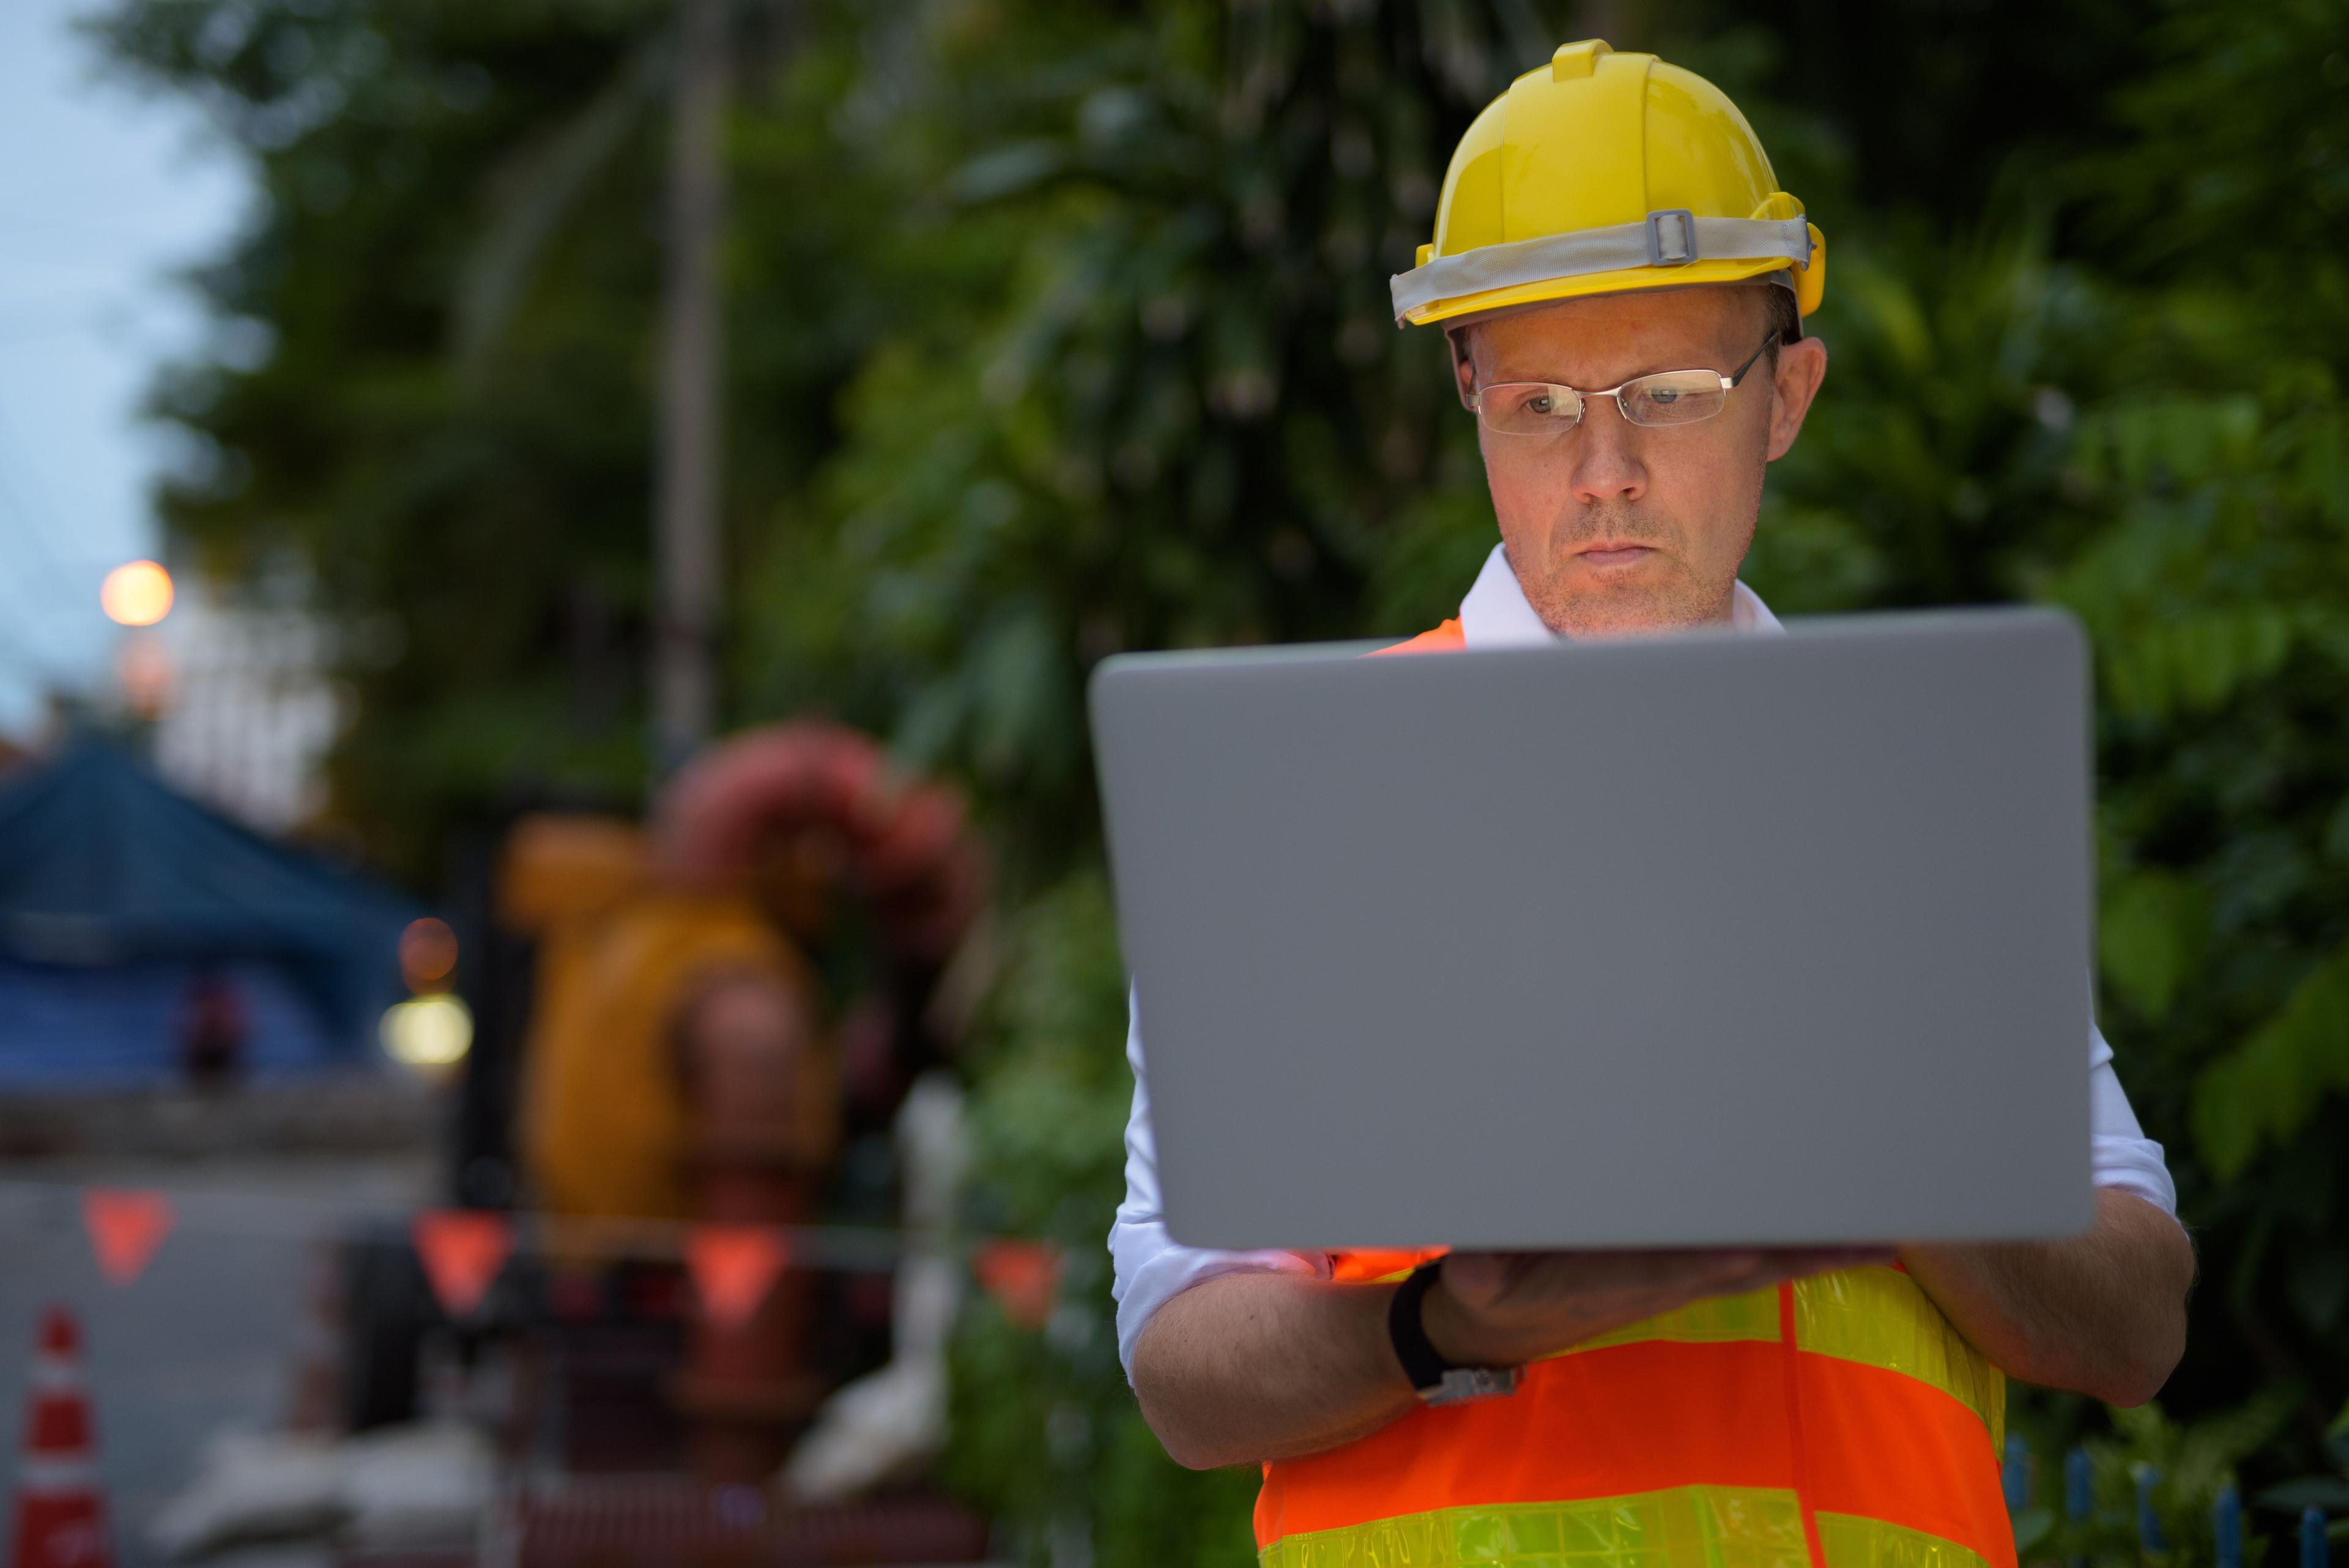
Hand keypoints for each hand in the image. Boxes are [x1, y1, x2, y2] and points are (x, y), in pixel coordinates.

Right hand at [1421, 1245, 1895, 1367]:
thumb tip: (1472, 1276)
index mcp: (1607, 1281)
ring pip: (1756, 1264)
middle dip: (1798, 1252)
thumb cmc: (1490, 1285)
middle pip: (1739, 1268)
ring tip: (1880, 1232)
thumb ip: (1477, 1272)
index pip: (1667, 1269)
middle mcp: (1655, 1283)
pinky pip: (1748, 1258)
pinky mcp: (1676, 1271)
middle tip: (1866, 1233)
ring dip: (1815, 1253)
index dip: (1707, 1261)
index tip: (1750, 1252)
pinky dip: (1794, 1249)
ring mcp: (1672, 1279)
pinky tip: (1834, 1235)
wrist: (1498, 1321)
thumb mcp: (1474, 1278)